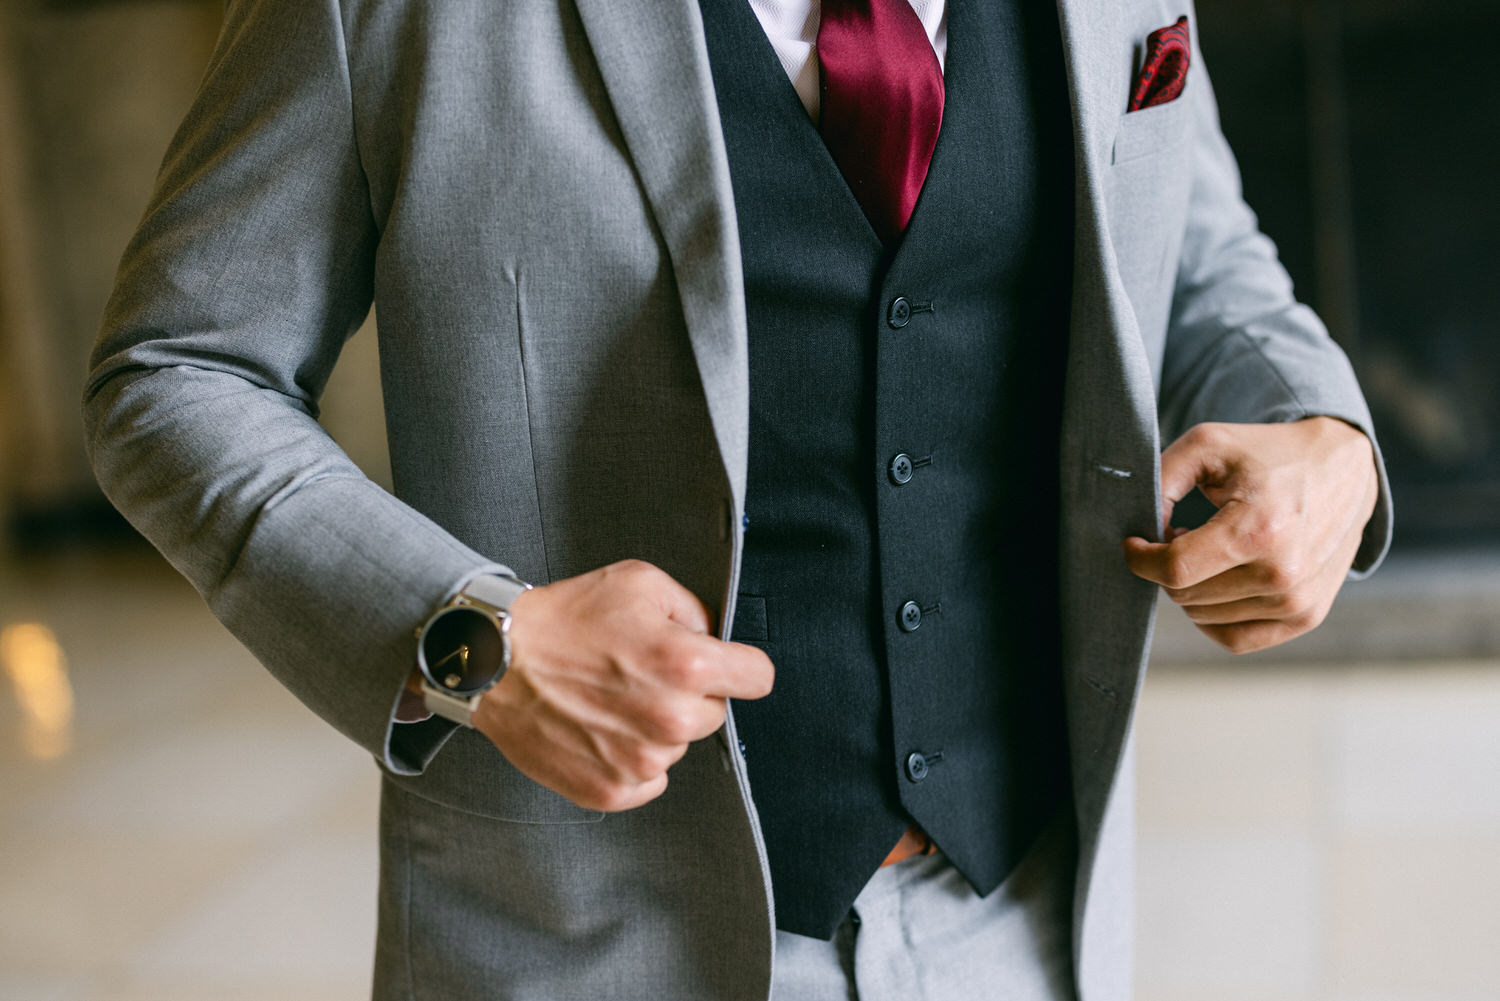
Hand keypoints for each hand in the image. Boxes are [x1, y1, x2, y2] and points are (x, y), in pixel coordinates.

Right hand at [472, 559, 774, 811]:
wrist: (496, 660)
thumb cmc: (563, 619)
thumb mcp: (640, 583)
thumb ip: (693, 610)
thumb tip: (713, 638)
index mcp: (686, 665)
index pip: (758, 678)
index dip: (740, 667)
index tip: (726, 667)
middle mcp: (669, 719)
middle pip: (713, 714)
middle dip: (688, 694)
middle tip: (640, 674)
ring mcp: (640, 760)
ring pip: (676, 746)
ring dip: (655, 727)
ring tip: (609, 698)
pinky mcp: (611, 790)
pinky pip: (647, 779)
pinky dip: (628, 758)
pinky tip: (599, 728)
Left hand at [1122, 417, 1377, 653]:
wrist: (1344, 469)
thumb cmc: (1269, 455)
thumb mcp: (1207, 444)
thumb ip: (1162, 480)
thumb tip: (1143, 532)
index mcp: (1259, 529)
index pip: (1176, 569)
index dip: (1140, 559)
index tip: (1134, 543)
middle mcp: (1283, 573)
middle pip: (1186, 595)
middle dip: (1169, 566)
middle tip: (1182, 534)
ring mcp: (1298, 601)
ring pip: (1204, 617)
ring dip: (1194, 587)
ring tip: (1210, 550)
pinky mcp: (1306, 616)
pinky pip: (1235, 639)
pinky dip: (1213, 617)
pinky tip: (1218, 582)